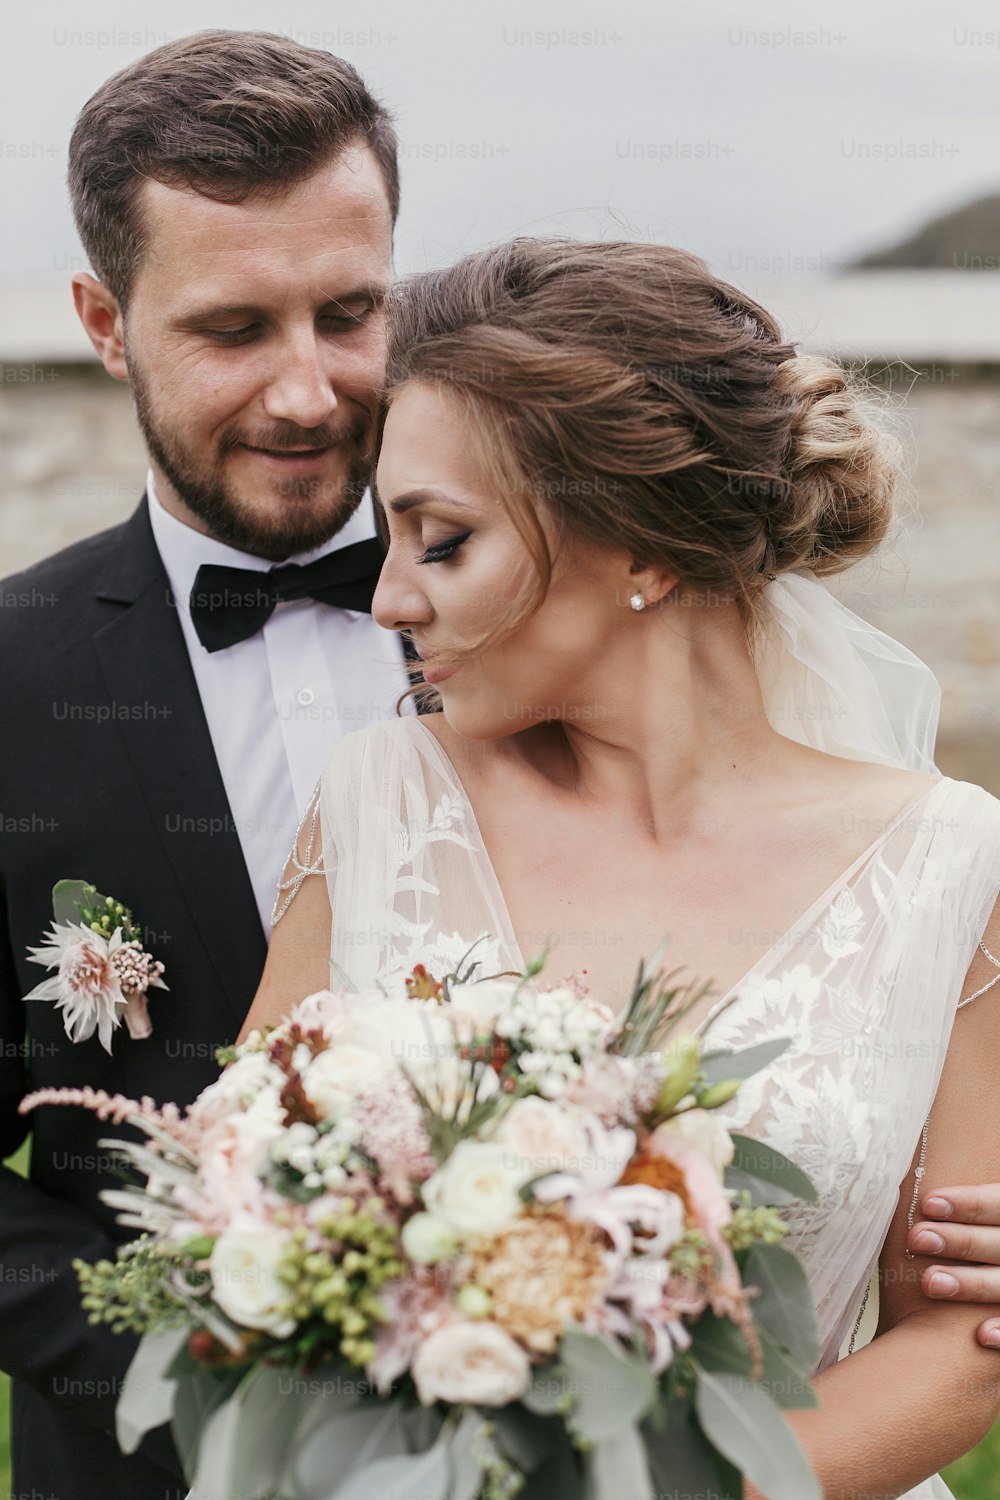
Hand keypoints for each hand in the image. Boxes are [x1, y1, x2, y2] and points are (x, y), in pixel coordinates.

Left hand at [907, 1184, 999, 1347]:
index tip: (928, 1203)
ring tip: (929, 1282)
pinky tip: (979, 1335)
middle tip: (916, 1238)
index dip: (970, 1203)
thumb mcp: (987, 1218)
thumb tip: (920, 1185)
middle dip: (962, 1241)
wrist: (996, 1265)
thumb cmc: (984, 1239)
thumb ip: (967, 1206)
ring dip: (972, 1284)